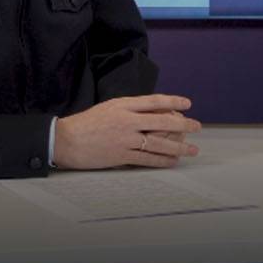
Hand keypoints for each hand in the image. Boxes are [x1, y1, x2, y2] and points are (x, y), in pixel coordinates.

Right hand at [51, 94, 200, 170]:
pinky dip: (162, 160)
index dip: (173, 101)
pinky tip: (173, 161)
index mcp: (123, 106)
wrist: (65, 140)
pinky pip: (147, 159)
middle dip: (183, 125)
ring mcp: (125, 139)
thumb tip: (154, 112)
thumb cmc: (86, 123)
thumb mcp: (109, 107)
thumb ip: (130, 109)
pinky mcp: (121, 156)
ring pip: (159, 143)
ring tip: (192, 149)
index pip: (154, 101)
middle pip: (162, 122)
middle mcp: (127, 121)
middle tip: (197, 126)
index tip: (188, 103)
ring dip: (179, 147)